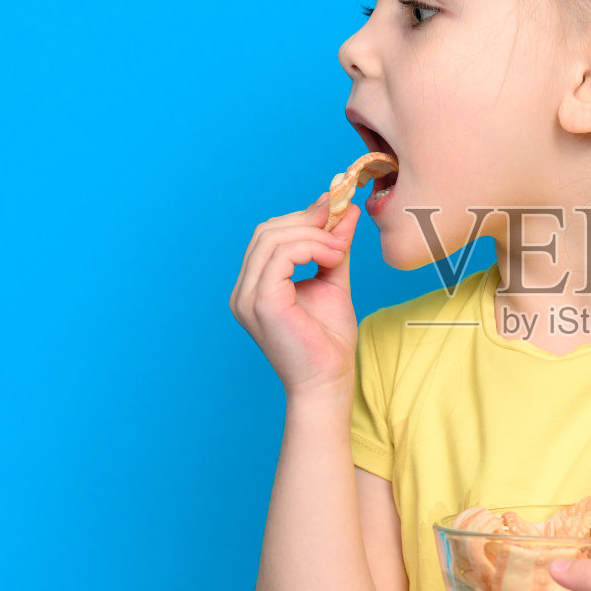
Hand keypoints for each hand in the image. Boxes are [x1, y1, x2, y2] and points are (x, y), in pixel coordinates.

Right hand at [229, 192, 360, 396]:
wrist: (328, 382)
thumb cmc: (329, 342)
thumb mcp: (333, 281)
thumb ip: (334, 248)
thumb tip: (346, 210)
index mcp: (255, 286)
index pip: (269, 236)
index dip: (303, 218)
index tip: (337, 209)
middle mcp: (244, 290)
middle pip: (266, 231)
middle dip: (307, 220)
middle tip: (341, 219)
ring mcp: (247, 297)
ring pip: (272, 239)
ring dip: (313, 235)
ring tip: (341, 248)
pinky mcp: (261, 303)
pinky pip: (281, 256)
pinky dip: (311, 247)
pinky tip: (333, 257)